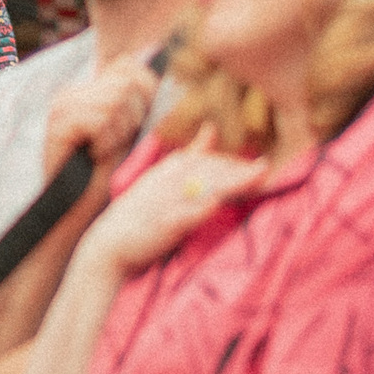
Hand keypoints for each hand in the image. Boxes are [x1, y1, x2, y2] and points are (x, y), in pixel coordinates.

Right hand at [41, 56, 164, 175]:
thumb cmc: (110, 172)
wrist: (80, 206)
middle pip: (126, 85)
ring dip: (119, 133)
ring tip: (104, 150)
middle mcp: (72, 92)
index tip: (138, 125)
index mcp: (89, 89)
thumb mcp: (131, 129)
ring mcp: (62, 106)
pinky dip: (105, 143)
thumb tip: (171, 79)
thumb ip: (143, 101)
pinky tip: (93, 156)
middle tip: (117, 142)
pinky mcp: (58, 124)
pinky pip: (99, 121)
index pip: (128, 66)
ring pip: (114, 102)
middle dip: (133, 117)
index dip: (145, 94)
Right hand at [90, 143, 259, 278]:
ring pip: (207, 185)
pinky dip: (204, 206)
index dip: (233, 161)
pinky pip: (189, 212)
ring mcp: (168, 201)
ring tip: (260, 175)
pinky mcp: (166, 223)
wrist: (108, 243)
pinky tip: (221, 203)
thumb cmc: (137, 214)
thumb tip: (210, 130)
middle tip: (265, 169)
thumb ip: (188, 157)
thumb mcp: (160, 178)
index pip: (208, 159)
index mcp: (168, 169)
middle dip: (240, 168)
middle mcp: (169, 180)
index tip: (255, 166)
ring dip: (235, 180)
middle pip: (212, 169)